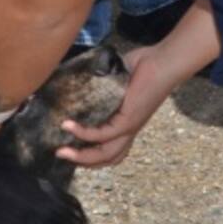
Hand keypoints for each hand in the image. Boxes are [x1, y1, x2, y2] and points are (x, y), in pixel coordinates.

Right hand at [55, 45, 176, 167]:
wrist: (163, 62)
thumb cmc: (142, 67)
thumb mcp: (115, 80)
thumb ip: (98, 83)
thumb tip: (74, 76)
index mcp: (126, 123)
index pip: (111, 149)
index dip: (91, 156)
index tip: (68, 149)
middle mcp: (129, 130)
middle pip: (108, 158)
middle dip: (82, 161)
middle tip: (59, 154)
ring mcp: (130, 127)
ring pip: (106, 154)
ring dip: (81, 157)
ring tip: (61, 151)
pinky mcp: (129, 120)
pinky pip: (102, 134)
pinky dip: (83, 133)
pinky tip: (68, 126)